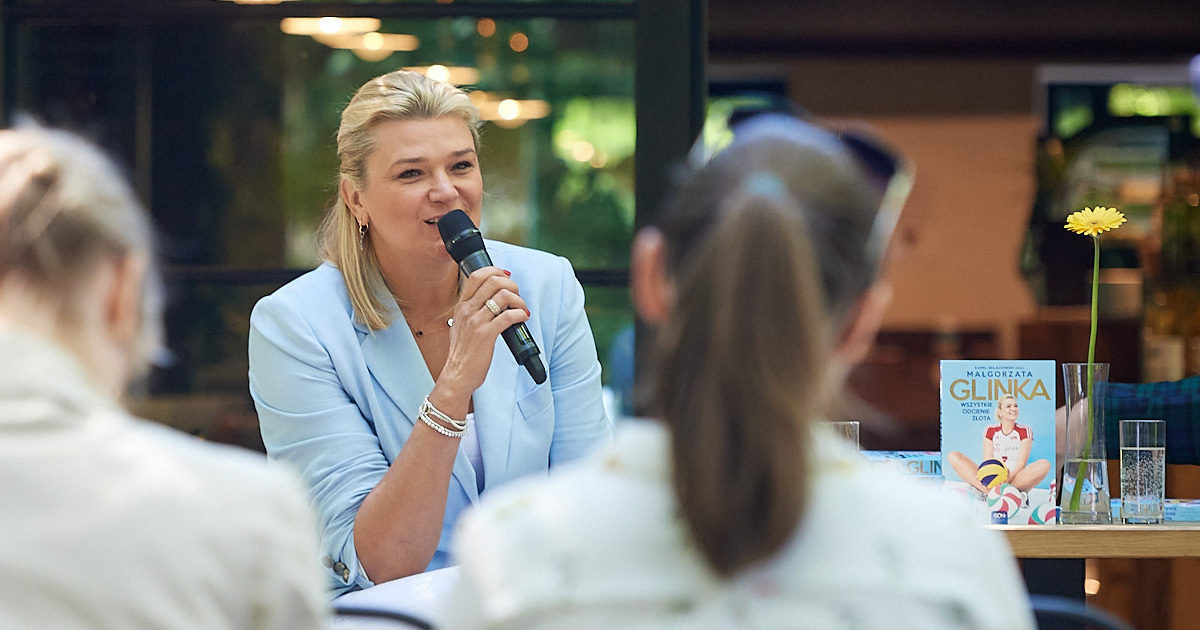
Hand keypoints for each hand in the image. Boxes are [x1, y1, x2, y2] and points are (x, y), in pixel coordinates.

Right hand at [430, 267, 529, 413]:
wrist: (457, 375)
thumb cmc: (462, 353)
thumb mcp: (460, 326)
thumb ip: (471, 311)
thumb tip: (489, 299)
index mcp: (462, 306)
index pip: (477, 275)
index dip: (495, 271)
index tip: (507, 278)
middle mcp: (468, 310)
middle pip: (493, 281)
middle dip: (511, 284)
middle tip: (517, 296)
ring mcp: (476, 322)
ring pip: (503, 296)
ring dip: (518, 300)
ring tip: (521, 309)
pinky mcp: (486, 335)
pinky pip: (508, 316)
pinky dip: (520, 314)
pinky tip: (522, 318)